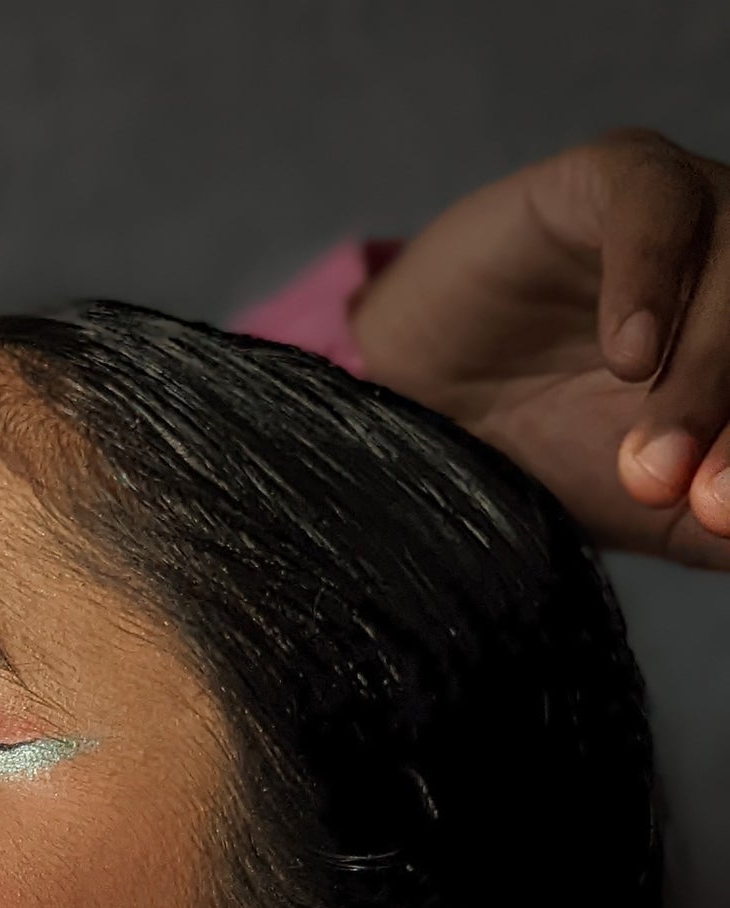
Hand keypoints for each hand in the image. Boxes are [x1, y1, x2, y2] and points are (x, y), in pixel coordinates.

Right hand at [352, 130, 729, 566]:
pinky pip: (656, 205)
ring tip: (649, 461)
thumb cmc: (552, 452)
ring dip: (705, 373)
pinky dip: (648, 279)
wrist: (423, 417)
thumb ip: (724, 519)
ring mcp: (690, 215)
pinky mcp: (615, 173)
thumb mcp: (659, 512)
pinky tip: (627, 354)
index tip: (716, 519)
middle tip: (692, 500)